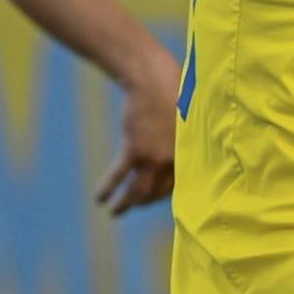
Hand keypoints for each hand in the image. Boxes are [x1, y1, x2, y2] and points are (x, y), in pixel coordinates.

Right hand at [96, 53, 180, 215]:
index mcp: (191, 155)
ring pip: (138, 190)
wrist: (155, 81)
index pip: (179, 186)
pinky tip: (100, 198)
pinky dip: (108, 188)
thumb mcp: (189, 121)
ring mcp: (154, 157)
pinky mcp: (134, 150)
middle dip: (145, 202)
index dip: (166, 194)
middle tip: (134, 207)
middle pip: (158, 192)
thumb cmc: (176, 96)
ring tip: (115, 212)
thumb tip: (193, 149)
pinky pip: (118, 176)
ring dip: (126, 204)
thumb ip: (188, 140)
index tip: (157, 199)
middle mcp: (174, 160)